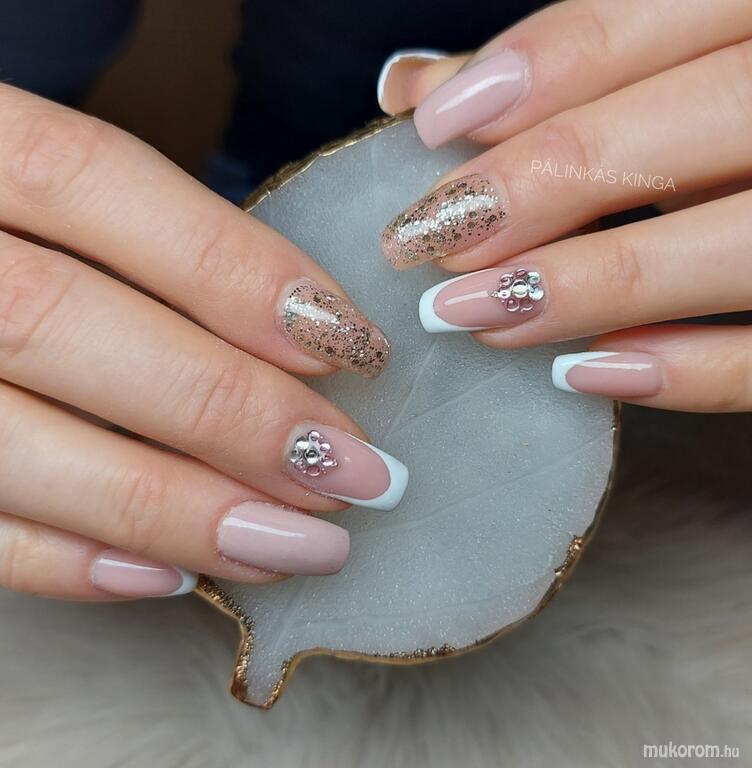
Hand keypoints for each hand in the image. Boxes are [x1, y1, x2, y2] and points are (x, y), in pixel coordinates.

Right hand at [0, 85, 406, 600]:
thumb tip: (311, 332)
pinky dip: (70, 563)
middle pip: (57, 322)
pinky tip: (173, 577)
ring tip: (298, 545)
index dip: (232, 268)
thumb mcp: (61, 199)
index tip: (351, 344)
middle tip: (354, 472)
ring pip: (15, 444)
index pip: (90, 178)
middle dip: (228, 409)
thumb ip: (159, 246)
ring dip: (175, 510)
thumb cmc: (19, 235)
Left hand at [378, 0, 751, 412]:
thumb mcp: (666, 67)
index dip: (534, 71)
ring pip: (732, 245)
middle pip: (680, 126)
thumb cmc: (729, 122)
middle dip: (539, 185)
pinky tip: (581, 373)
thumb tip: (416, 84)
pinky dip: (683, 372)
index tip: (431, 129)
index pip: (640, 16)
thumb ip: (555, 75)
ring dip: (587, 286)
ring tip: (469, 316)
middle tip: (430, 240)